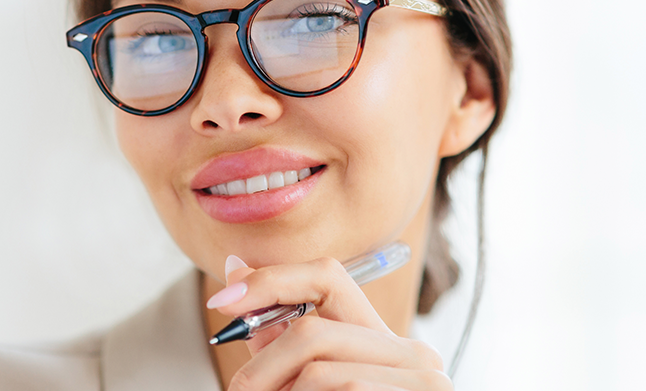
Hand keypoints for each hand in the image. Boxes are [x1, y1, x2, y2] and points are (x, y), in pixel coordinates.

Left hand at [208, 256, 451, 390]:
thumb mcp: (310, 383)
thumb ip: (274, 336)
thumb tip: (232, 266)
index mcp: (384, 340)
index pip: (327, 277)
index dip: (270, 280)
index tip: (222, 302)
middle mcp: (413, 355)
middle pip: (312, 332)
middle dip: (260, 365)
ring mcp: (423, 385)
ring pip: (319, 373)